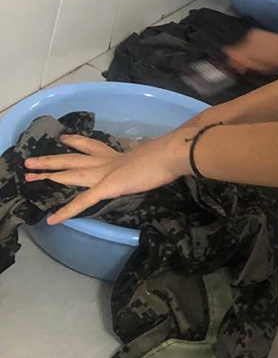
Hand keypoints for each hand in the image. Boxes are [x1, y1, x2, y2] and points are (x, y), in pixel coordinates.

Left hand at [24, 131, 189, 225]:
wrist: (168, 154)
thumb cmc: (167, 155)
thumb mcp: (153, 156)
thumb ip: (147, 159)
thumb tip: (155, 159)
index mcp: (118, 155)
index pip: (93, 146)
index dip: (77, 142)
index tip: (65, 138)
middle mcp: (106, 161)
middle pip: (73, 158)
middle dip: (52, 159)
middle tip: (31, 160)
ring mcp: (104, 173)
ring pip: (70, 172)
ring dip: (48, 174)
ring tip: (28, 177)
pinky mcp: (106, 187)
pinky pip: (82, 201)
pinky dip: (67, 211)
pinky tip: (53, 219)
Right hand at [225, 29, 277, 73]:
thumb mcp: (264, 68)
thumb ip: (248, 65)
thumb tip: (235, 64)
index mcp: (248, 51)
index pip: (230, 54)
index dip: (233, 62)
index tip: (240, 67)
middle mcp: (246, 40)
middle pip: (235, 49)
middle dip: (240, 56)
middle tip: (250, 64)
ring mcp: (250, 34)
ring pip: (241, 45)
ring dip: (245, 51)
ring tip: (257, 57)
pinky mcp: (255, 31)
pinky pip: (247, 41)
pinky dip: (250, 45)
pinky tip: (260, 50)